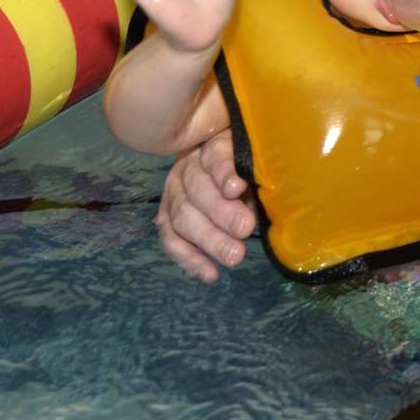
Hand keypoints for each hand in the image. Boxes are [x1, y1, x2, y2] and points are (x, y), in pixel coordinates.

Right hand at [156, 129, 255, 282]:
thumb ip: (252, 169)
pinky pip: (172, 241)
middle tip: (246, 229)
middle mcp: (185, 168)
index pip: (215, 156)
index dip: (224, 172)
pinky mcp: (166, 218)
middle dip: (222, 213)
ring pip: (183, 218)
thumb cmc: (245, 160)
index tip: (237, 188)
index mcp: (210, 146)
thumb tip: (253, 190)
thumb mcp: (253, 155)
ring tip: (235, 256)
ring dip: (209, 240)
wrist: (219, 161)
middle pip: (197, 190)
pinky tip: (210, 274)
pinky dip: (190, 260)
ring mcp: (172, 194)